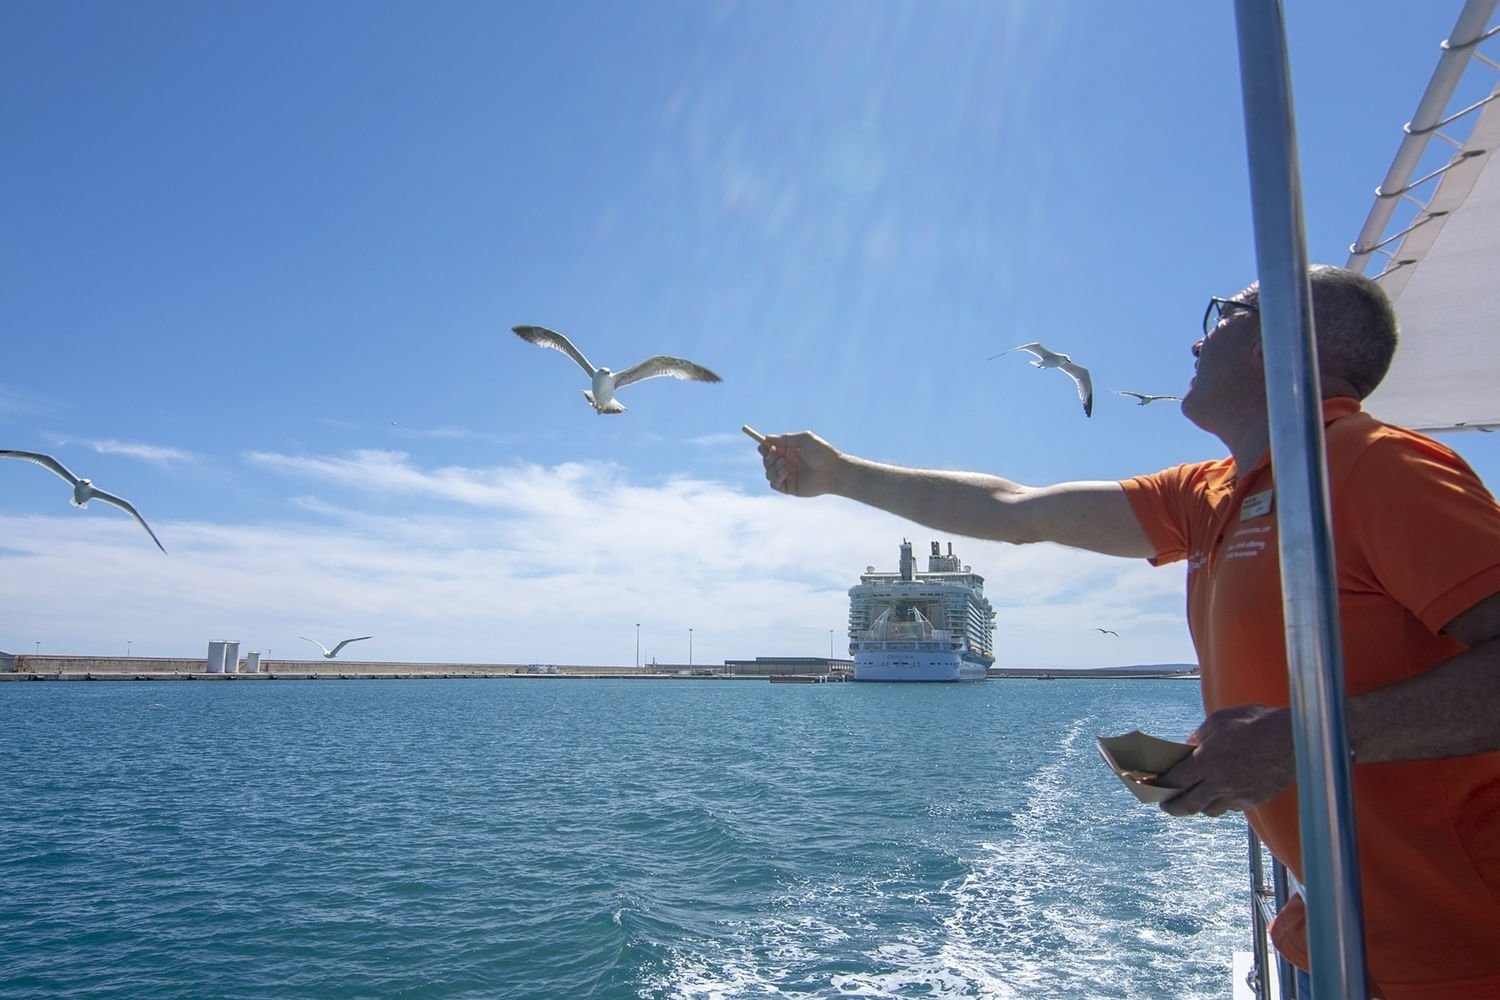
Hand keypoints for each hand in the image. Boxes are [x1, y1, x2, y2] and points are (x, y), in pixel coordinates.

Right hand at [758, 431, 837, 496]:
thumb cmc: (822, 452)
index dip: (764, 447)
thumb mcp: (803, 439)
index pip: (771, 449)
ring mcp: (788, 476)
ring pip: (769, 473)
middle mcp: (787, 463)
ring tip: (784, 465)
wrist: (833, 470)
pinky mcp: (789, 487)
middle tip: (773, 455)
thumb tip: (766, 438)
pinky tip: (785, 472)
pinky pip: (774, 484)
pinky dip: (776, 477)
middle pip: (767, 461)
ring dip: (772, 467)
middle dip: (767, 458)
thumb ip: (785, 439)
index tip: (762, 445)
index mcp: (790, 451)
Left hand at [1157, 704, 1294, 817]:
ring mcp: (1238, 795)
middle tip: (1165, 804)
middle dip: (1172, 806)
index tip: (1151, 785)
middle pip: (1188, 805)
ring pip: (1209, 810)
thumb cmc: (1259, 724)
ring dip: (1197, 806)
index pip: (1175, 780)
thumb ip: (1199, 736)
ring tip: (1191, 798)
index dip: (1160, 784)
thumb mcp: (1222, 720)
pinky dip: (1219, 802)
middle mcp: (1220, 783)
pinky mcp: (1253, 800)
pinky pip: (1229, 807)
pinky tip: (1218, 792)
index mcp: (1208, 761)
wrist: (1297, 740)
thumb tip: (1186, 748)